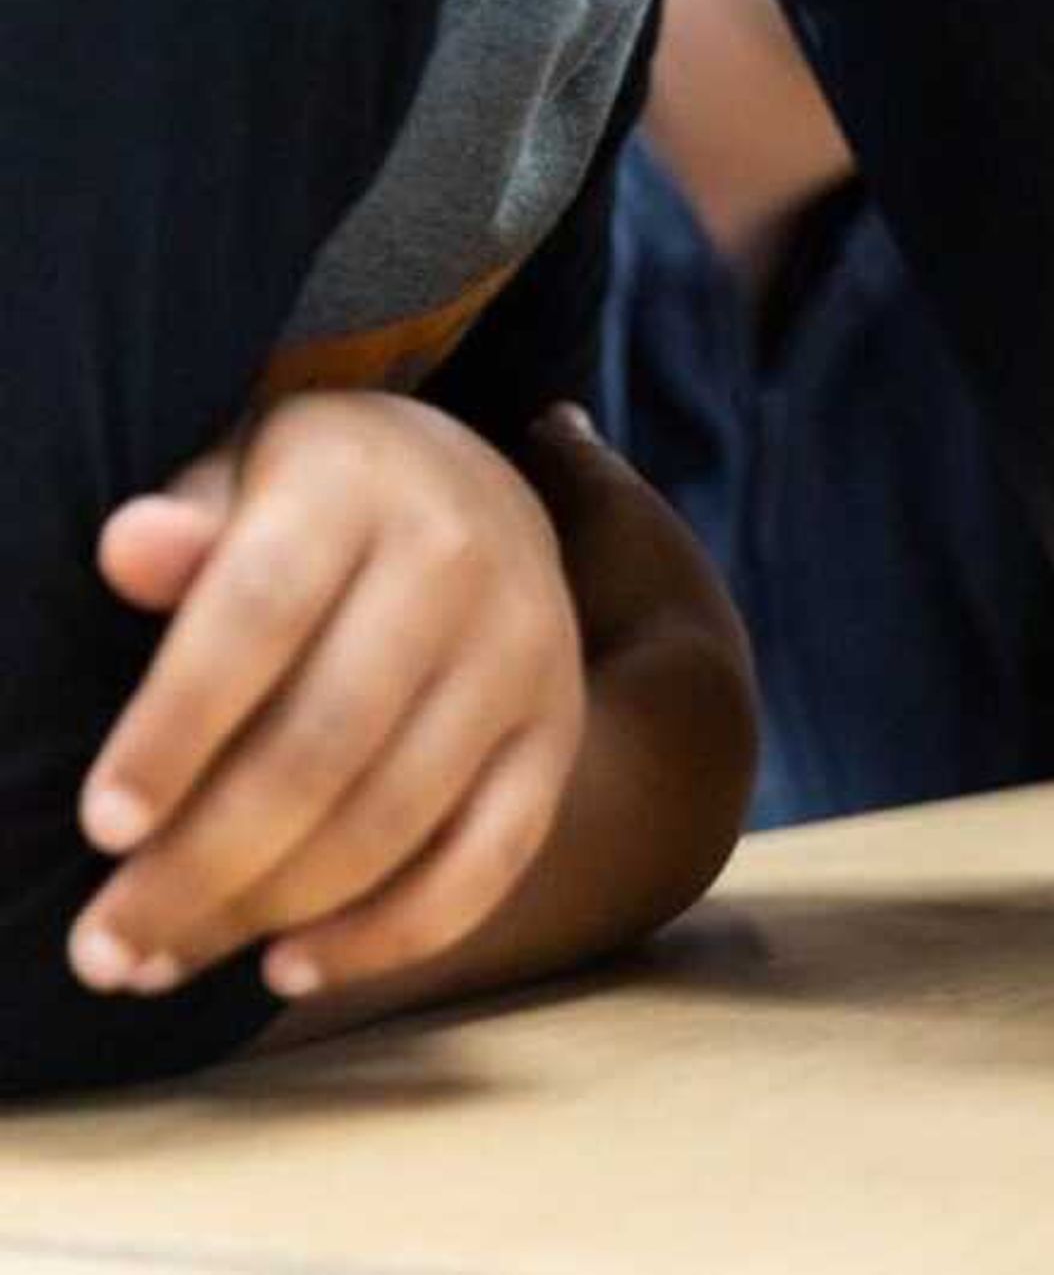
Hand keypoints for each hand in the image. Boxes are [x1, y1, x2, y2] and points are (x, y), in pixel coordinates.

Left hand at [74, 393, 589, 1004]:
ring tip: (162, 963)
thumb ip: (185, 520)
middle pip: (326, 741)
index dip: (178, 727)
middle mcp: (464, 567)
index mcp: (360, 490)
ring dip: (271, 912)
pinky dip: (391, 934)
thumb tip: (131, 549)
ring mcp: (527, 656)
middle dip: (202, 862)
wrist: (471, 491)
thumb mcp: (236, 478)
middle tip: (102, 949)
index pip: (259, 614)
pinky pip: (490, 859)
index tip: (100, 829)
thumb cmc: (305, 505)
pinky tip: (289, 967)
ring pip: (397, 815)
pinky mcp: (560, 734)